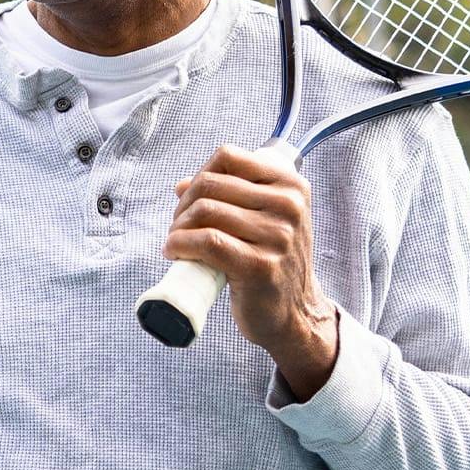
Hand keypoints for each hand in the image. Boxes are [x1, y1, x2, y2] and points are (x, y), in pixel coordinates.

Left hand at [164, 143, 338, 398]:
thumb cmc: (273, 263)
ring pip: (205, 211)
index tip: (191, 199)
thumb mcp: (266, 220)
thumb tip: (181, 185)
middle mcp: (289, 206)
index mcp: (291, 186)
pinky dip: (181, 244)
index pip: (228, 157)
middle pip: (211, 184)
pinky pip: (207, 242)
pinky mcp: (260, 266)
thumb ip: (231, 197)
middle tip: (178, 227)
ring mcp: (278, 237)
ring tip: (176, 242)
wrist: (295, 313)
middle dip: (184, 205)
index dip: (199, 174)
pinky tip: (174, 252)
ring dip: (178, 227)